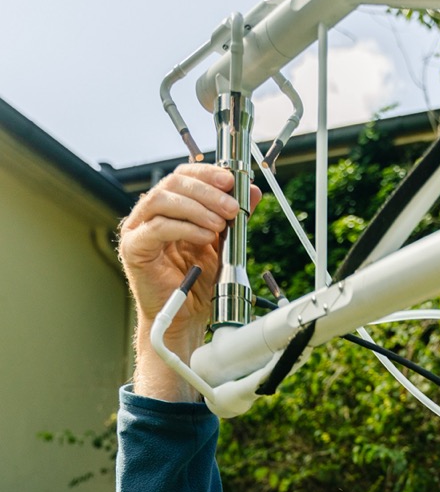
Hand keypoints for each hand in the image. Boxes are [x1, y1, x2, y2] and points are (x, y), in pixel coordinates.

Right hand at [118, 165, 261, 377]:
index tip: (231, 180)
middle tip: (232, 207)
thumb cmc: (197, 284)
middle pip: (173, 183)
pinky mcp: (134, 249)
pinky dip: (184, 228)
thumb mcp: (222, 244)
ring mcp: (138, 230)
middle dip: (207, 192)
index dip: (206, 173)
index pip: (184, 176)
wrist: (185, 318)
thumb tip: (252, 192)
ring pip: (162, 200)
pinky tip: (205, 236)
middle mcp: (150, 215)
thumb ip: (233, 217)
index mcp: (169, 208)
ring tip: (221, 223)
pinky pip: (157, 228)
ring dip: (197, 208)